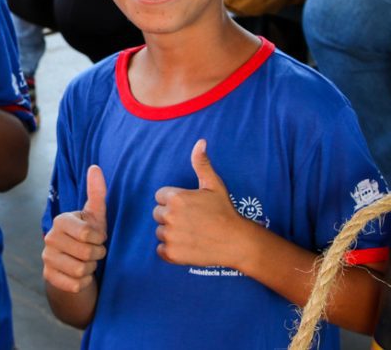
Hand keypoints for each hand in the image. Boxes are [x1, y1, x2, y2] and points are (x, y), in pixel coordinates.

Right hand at [42, 165, 107, 292]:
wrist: (75, 267)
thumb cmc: (88, 239)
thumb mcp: (95, 217)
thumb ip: (96, 193)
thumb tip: (95, 167)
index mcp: (61, 220)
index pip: (88, 233)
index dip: (100, 239)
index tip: (98, 237)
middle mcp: (49, 237)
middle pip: (87, 253)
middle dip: (97, 255)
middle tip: (94, 252)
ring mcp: (47, 257)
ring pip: (81, 270)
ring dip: (91, 269)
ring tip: (87, 262)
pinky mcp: (49, 277)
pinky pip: (76, 284)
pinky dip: (84, 283)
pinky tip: (79, 275)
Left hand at [153, 139, 247, 266]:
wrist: (238, 242)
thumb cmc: (225, 212)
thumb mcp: (214, 185)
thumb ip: (201, 163)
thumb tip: (200, 142)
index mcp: (175, 198)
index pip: (160, 197)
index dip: (174, 202)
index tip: (190, 208)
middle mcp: (169, 216)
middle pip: (158, 214)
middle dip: (171, 217)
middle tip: (192, 221)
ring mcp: (170, 236)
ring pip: (160, 232)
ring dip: (172, 234)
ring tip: (192, 233)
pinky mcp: (171, 253)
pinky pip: (160, 250)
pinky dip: (171, 250)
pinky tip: (187, 246)